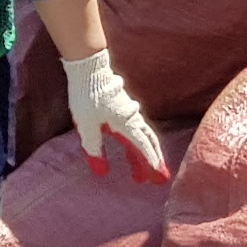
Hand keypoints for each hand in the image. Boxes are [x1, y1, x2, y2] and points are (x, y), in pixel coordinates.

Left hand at [64, 47, 170, 183]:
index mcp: (125, 124)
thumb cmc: (86, 97)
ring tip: (142, 172)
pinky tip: (132, 148)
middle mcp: (132, 118)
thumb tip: (101, 172)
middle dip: (154, 161)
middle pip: (148, 142)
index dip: (151, 163)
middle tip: (159, 179)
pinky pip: (136, 127)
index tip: (158, 177)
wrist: (88, 68)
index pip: (142, 148)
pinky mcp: (123, 106)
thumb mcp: (86, 127)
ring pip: (143, 135)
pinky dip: (137, 141)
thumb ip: (94, 149)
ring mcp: (129, 111)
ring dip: (144, 153)